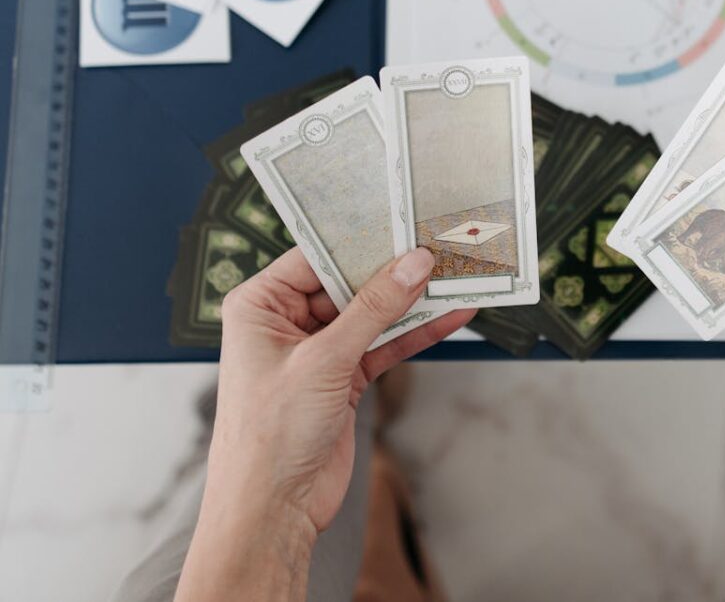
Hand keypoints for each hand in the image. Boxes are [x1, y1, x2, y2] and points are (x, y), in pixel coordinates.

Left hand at [177, 248, 473, 601]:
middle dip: (394, 270)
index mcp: (260, 306)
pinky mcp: (343, 377)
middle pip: (349, 282)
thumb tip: (412, 265)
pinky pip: (384, 345)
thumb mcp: (325, 360)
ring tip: (457, 276)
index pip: (315, 256)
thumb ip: (373, 309)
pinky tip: (451, 317)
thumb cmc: (269, 435)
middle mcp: (286, 322)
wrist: (272, 509)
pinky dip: (416, 334)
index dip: (359, 240)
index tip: (402, 222)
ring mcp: (318, 351)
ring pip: (373, 314)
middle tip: (438, 246)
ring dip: (413, 302)